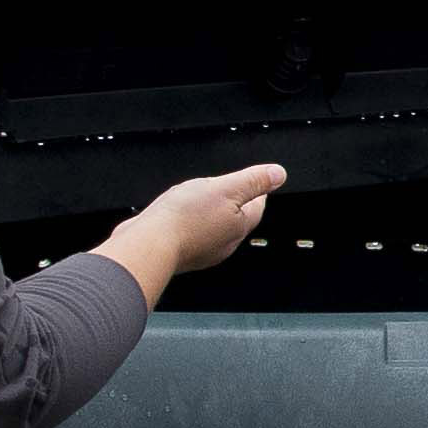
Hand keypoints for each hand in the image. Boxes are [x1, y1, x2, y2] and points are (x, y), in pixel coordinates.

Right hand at [95, 163, 287, 309]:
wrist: (148, 245)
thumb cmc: (183, 218)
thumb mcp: (224, 188)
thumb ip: (252, 180)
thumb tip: (279, 174)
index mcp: (239, 226)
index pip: (257, 206)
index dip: (257, 190)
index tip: (258, 181)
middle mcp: (223, 243)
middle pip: (235, 219)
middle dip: (234, 203)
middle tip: (230, 189)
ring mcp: (201, 251)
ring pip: (212, 228)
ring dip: (209, 214)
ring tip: (203, 200)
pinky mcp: (180, 253)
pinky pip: (190, 234)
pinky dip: (189, 224)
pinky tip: (179, 217)